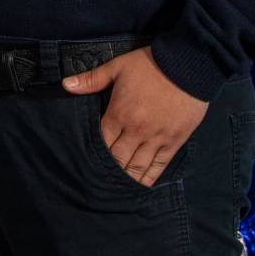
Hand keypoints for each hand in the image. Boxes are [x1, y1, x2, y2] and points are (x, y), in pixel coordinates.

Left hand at [62, 48, 206, 187]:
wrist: (189, 65)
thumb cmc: (151, 64)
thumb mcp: (118, 66)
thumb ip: (92, 79)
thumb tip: (66, 85)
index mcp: (119, 114)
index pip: (102, 142)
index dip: (94, 154)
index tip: (87, 164)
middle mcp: (136, 131)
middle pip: (117, 159)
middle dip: (108, 170)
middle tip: (98, 182)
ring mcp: (157, 138)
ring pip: (138, 166)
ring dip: (126, 178)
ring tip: (116, 190)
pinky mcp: (175, 141)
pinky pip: (160, 164)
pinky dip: (149, 177)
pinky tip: (141, 186)